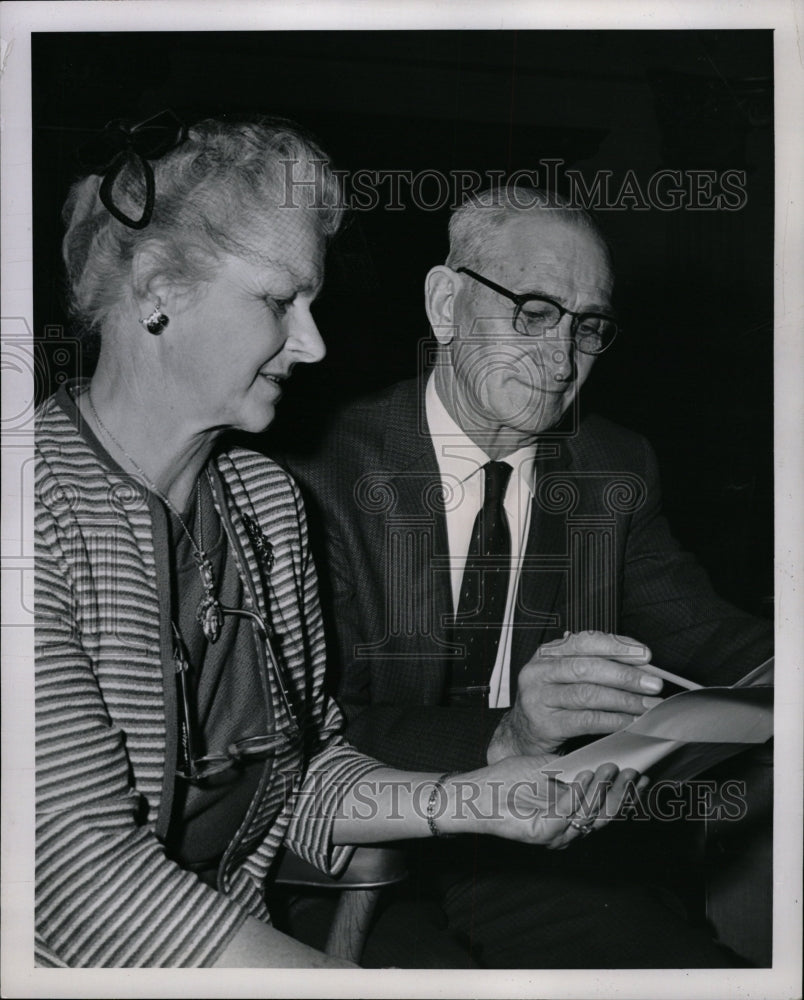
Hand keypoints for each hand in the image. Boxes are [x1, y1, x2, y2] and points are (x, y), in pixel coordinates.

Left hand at [443, 756, 646, 849]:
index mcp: (574, 813)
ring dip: (601, 790)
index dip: (629, 794)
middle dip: (622, 793)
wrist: (479, 791)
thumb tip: (608, 754)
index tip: (643, 775)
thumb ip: (578, 765)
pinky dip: (577, 794)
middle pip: (606, 815)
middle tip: (632, 772)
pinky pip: (566, 815)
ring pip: (590, 816)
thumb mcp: (551, 766)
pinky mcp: (542, 834)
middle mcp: (570, 828)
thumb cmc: (511, 779)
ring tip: (608, 767)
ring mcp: (557, 834)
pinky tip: (582, 776)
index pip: (610, 808)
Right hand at [488, 630, 664, 760]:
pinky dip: (613, 720)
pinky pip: (586, 720)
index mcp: (547, 654)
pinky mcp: (545, 724)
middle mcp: (539, 672)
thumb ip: (595, 664)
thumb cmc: (552, 700)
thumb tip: (639, 665)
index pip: (583, 642)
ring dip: (624, 700)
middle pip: (586, 668)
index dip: (616, 646)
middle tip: (653, 684)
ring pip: (588, 694)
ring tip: (647, 705)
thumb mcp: (566, 676)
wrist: (522, 734)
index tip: (644, 654)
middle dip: (624, 675)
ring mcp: (539, 698)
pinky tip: (630, 721)